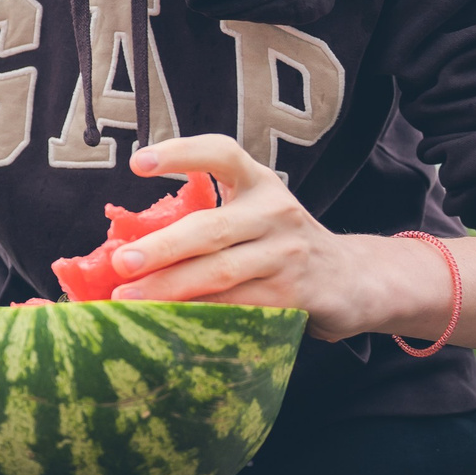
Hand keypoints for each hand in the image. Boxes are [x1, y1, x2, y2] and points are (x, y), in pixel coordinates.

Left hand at [108, 136, 441, 342]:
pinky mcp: (295, 295)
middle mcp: (275, 211)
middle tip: (121, 262)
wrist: (354, 279)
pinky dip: (200, 314)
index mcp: (259, 182)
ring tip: (130, 298)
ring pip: (220, 273)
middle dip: (161, 247)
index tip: (137, 164)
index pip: (221, 154)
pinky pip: (239, 306)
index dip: (181, 154)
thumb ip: (207, 218)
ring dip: (170, 288)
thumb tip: (126, 246)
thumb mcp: (254, 215)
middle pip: (210, 228)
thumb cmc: (280, 243)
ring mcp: (287, 254)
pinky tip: (170, 320)